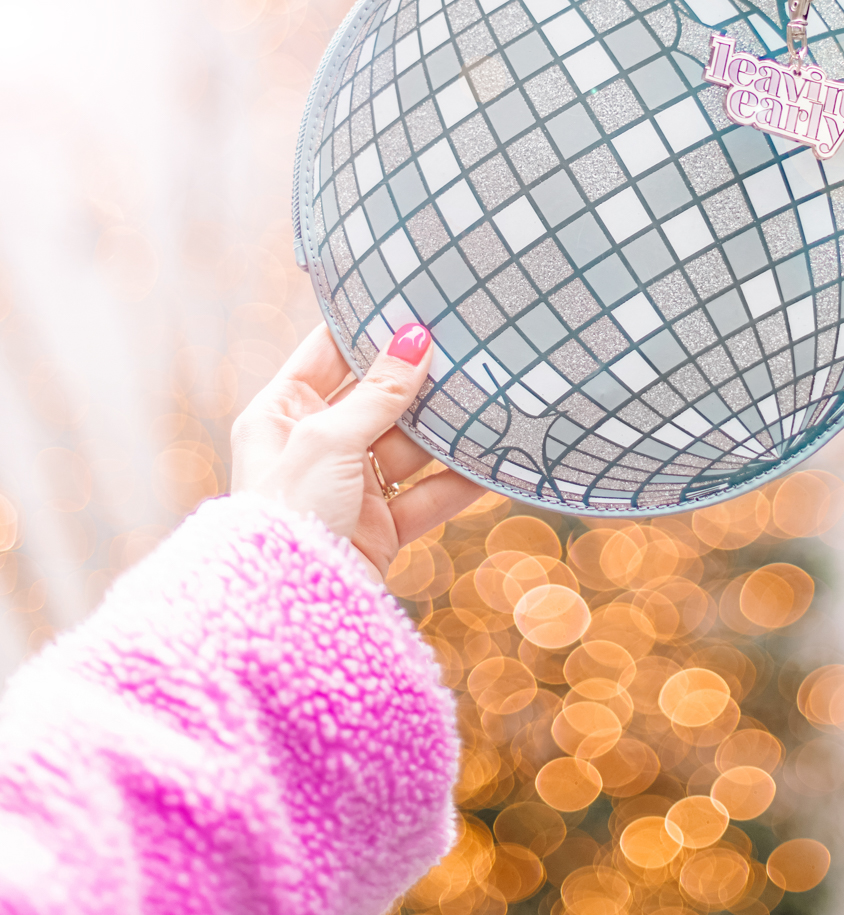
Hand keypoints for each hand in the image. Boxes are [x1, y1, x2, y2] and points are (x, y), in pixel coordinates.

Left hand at [231, 321, 479, 577]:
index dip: (367, 327)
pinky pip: (426, 494)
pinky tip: (492, 459)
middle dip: (419, 379)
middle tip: (467, 347)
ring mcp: (348, 487)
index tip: (413, 299)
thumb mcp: (328, 440)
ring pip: (408, 445)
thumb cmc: (287, 514)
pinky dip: (458, 480)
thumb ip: (378, 392)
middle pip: (376, 398)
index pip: (328, 353)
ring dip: (445, 429)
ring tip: (491, 399)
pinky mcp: (378, 528)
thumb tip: (414, 337)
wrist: (286, 615)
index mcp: (280, 413)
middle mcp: (314, 445)